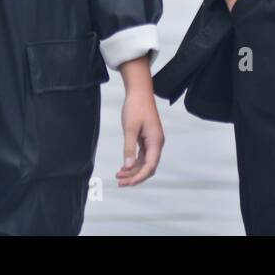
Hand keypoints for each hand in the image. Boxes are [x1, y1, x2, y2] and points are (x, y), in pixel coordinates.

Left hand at [116, 60, 162, 186]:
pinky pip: (142, 156)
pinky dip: (133, 163)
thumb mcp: (130, 128)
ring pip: (145, 163)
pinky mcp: (147, 139)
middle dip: (135, 176)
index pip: (150, 166)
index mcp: (156, 141)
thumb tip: (127, 166)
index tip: (127, 183)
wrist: (139, 92)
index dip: (139, 177)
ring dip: (133, 170)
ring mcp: (152, 142)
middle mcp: (157, 143)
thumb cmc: (136, 107)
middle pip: (149, 167)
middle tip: (120, 182)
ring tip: (118, 175)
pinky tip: (123, 167)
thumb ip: (129, 148)